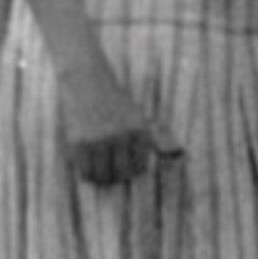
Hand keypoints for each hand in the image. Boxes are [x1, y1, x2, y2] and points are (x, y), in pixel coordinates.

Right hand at [59, 61, 182, 186]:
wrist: (85, 81)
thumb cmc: (115, 102)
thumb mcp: (138, 116)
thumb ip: (156, 137)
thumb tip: (178, 154)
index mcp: (138, 129)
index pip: (139, 167)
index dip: (131, 170)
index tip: (123, 164)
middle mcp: (120, 135)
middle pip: (121, 174)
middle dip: (116, 176)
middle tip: (110, 170)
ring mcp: (98, 140)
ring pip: (102, 176)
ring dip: (101, 177)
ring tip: (98, 170)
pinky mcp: (79, 143)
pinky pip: (84, 171)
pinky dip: (86, 173)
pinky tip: (87, 164)